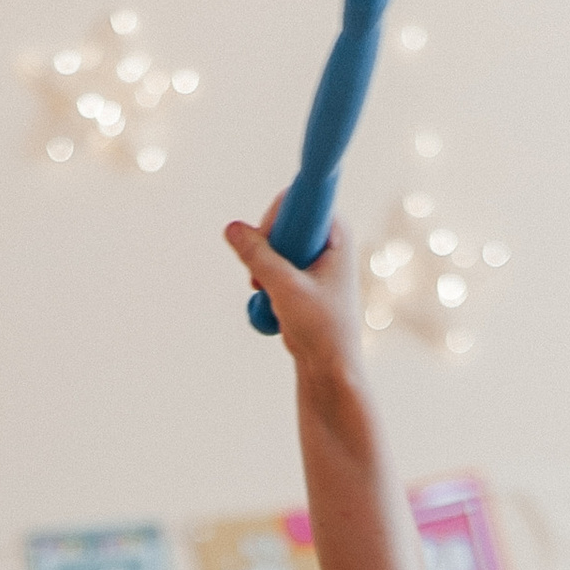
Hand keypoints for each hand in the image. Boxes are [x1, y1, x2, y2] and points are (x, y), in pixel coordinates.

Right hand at [223, 203, 364, 380]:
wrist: (331, 369)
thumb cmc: (321, 329)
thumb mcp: (285, 288)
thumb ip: (258, 256)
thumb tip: (231, 228)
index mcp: (337, 235)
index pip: (303, 200)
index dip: (278, 215)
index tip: (267, 241)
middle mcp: (329, 243)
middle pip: (285, 221)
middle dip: (265, 245)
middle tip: (261, 272)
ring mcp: (317, 262)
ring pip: (277, 245)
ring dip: (262, 265)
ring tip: (265, 290)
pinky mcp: (304, 279)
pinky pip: (275, 264)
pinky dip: (266, 279)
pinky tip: (269, 300)